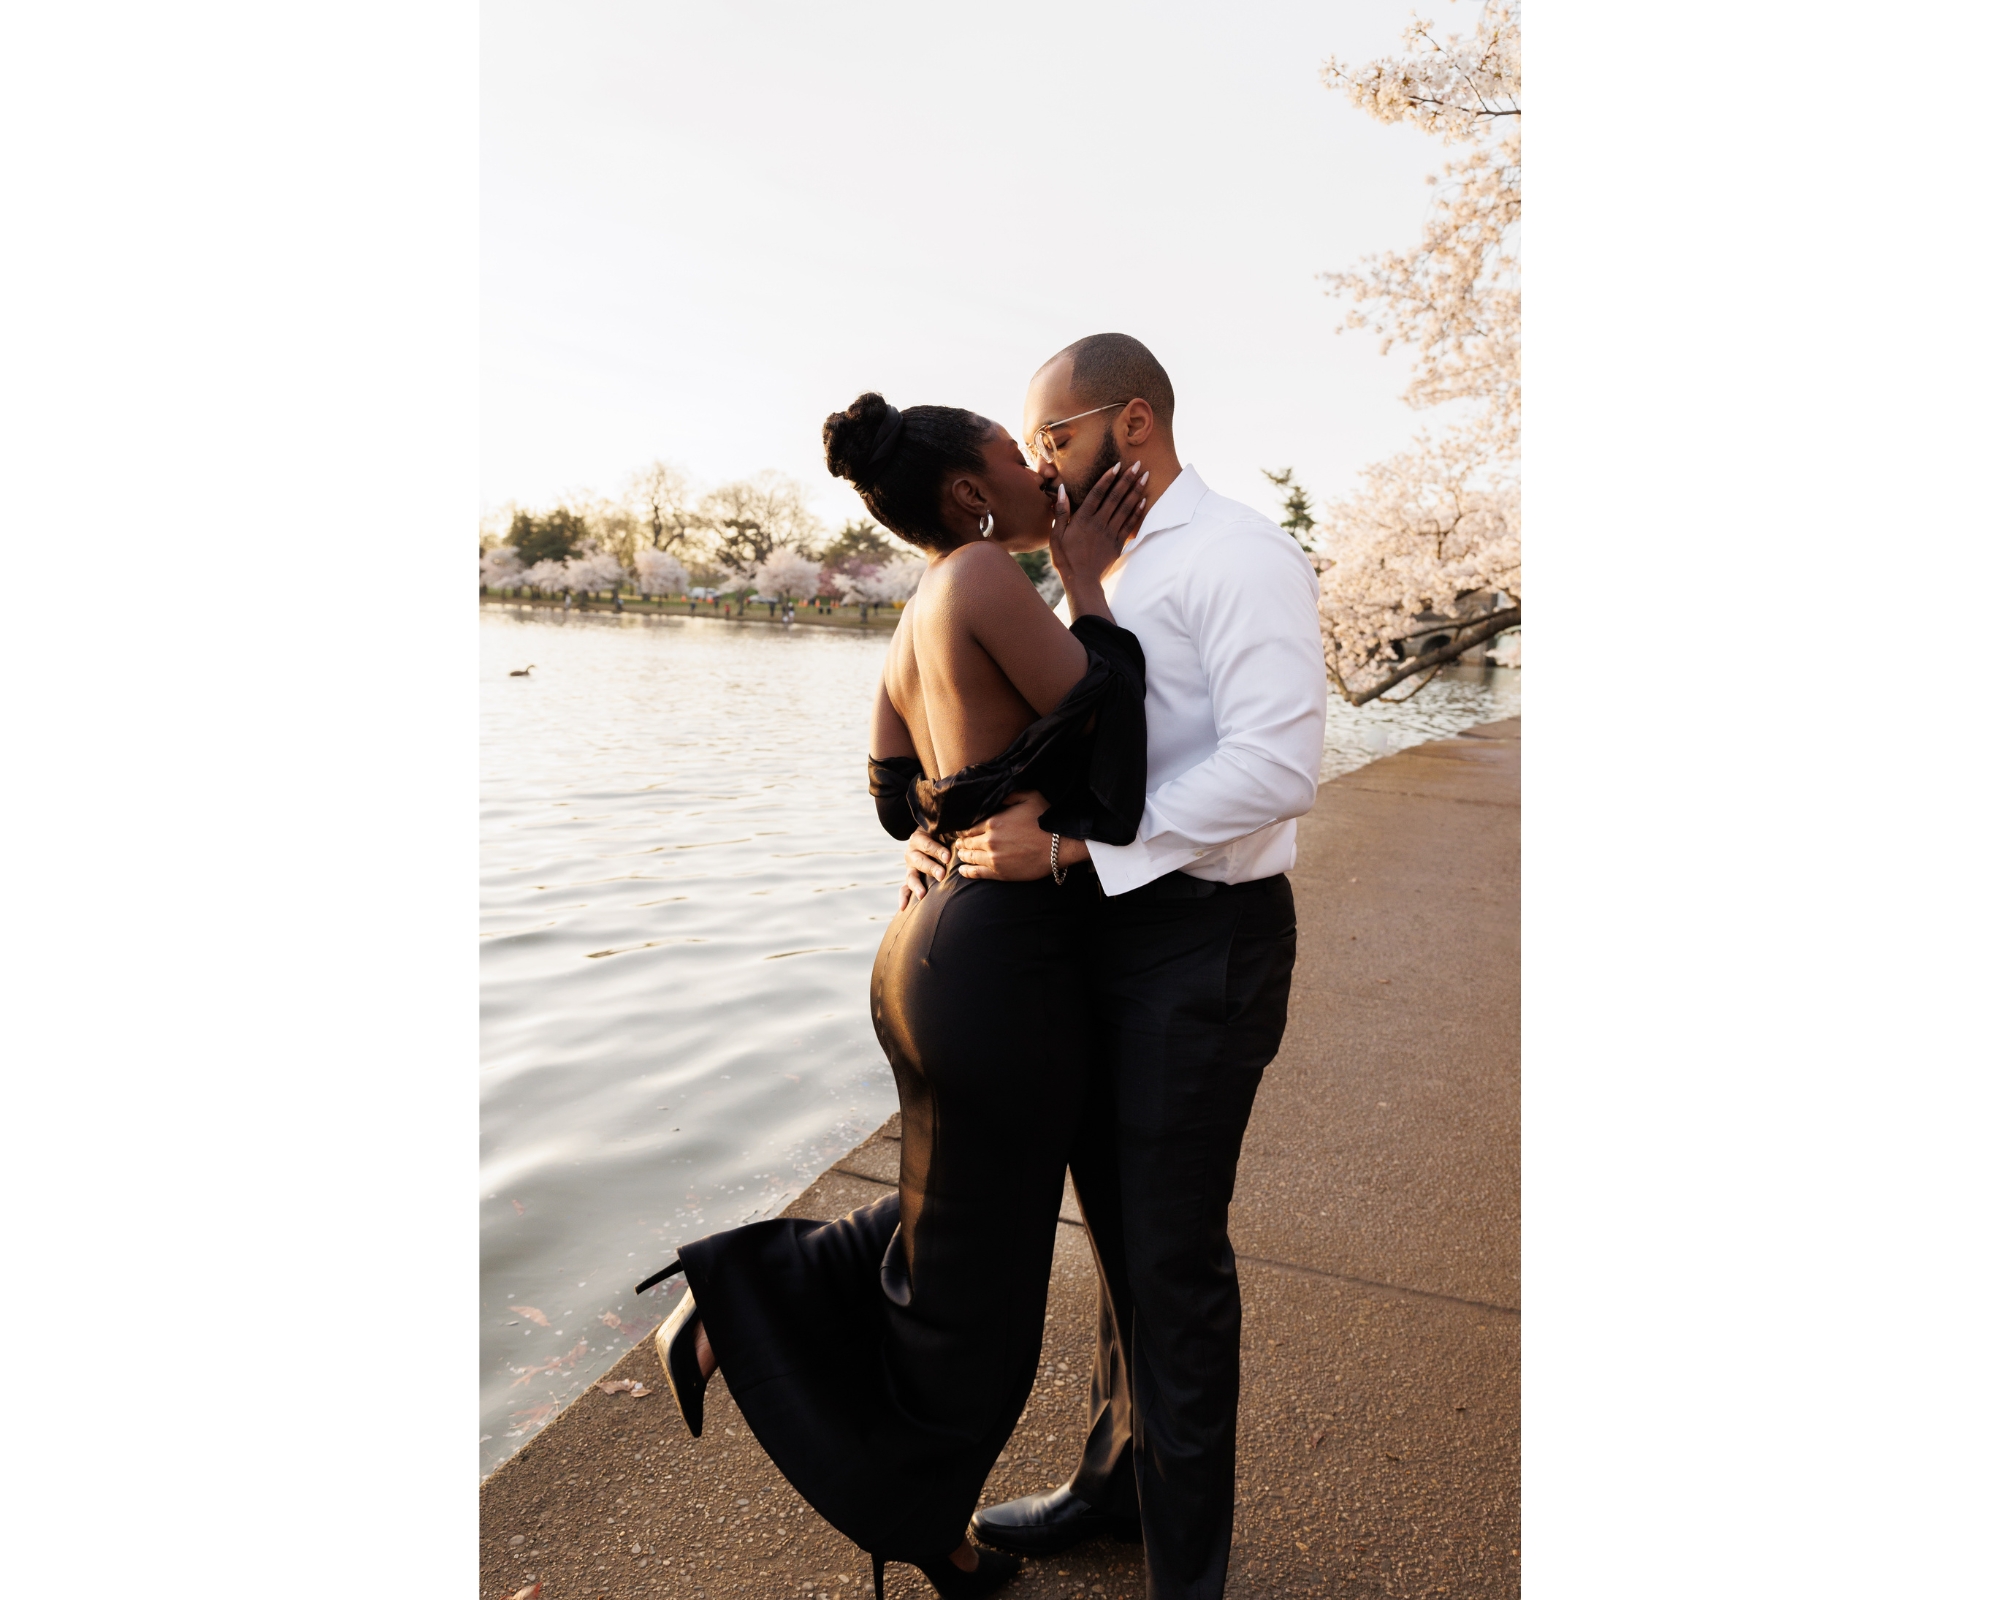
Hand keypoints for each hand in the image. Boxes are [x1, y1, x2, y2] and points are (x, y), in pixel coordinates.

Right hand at [899, 828, 950, 908]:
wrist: (933, 838)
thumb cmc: (944, 833)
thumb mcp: (945, 829)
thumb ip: (953, 830)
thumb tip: (966, 832)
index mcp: (919, 837)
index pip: (927, 844)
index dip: (937, 850)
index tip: (947, 857)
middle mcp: (912, 852)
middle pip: (920, 861)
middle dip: (931, 868)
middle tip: (942, 875)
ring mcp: (910, 866)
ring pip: (911, 876)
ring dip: (917, 885)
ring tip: (922, 894)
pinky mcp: (910, 878)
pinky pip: (904, 888)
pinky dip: (904, 898)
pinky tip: (904, 908)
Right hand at [1050, 459, 1148, 591]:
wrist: (1082, 581)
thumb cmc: (1065, 558)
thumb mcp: (1056, 535)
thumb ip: (1061, 511)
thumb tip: (1061, 489)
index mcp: (1083, 519)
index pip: (1097, 493)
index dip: (1108, 478)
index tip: (1118, 465)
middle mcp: (1099, 523)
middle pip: (1116, 497)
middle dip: (1128, 479)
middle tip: (1139, 464)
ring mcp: (1110, 532)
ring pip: (1126, 508)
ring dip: (1136, 491)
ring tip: (1145, 477)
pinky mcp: (1118, 543)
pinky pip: (1129, 524)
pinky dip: (1137, 511)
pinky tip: (1144, 500)